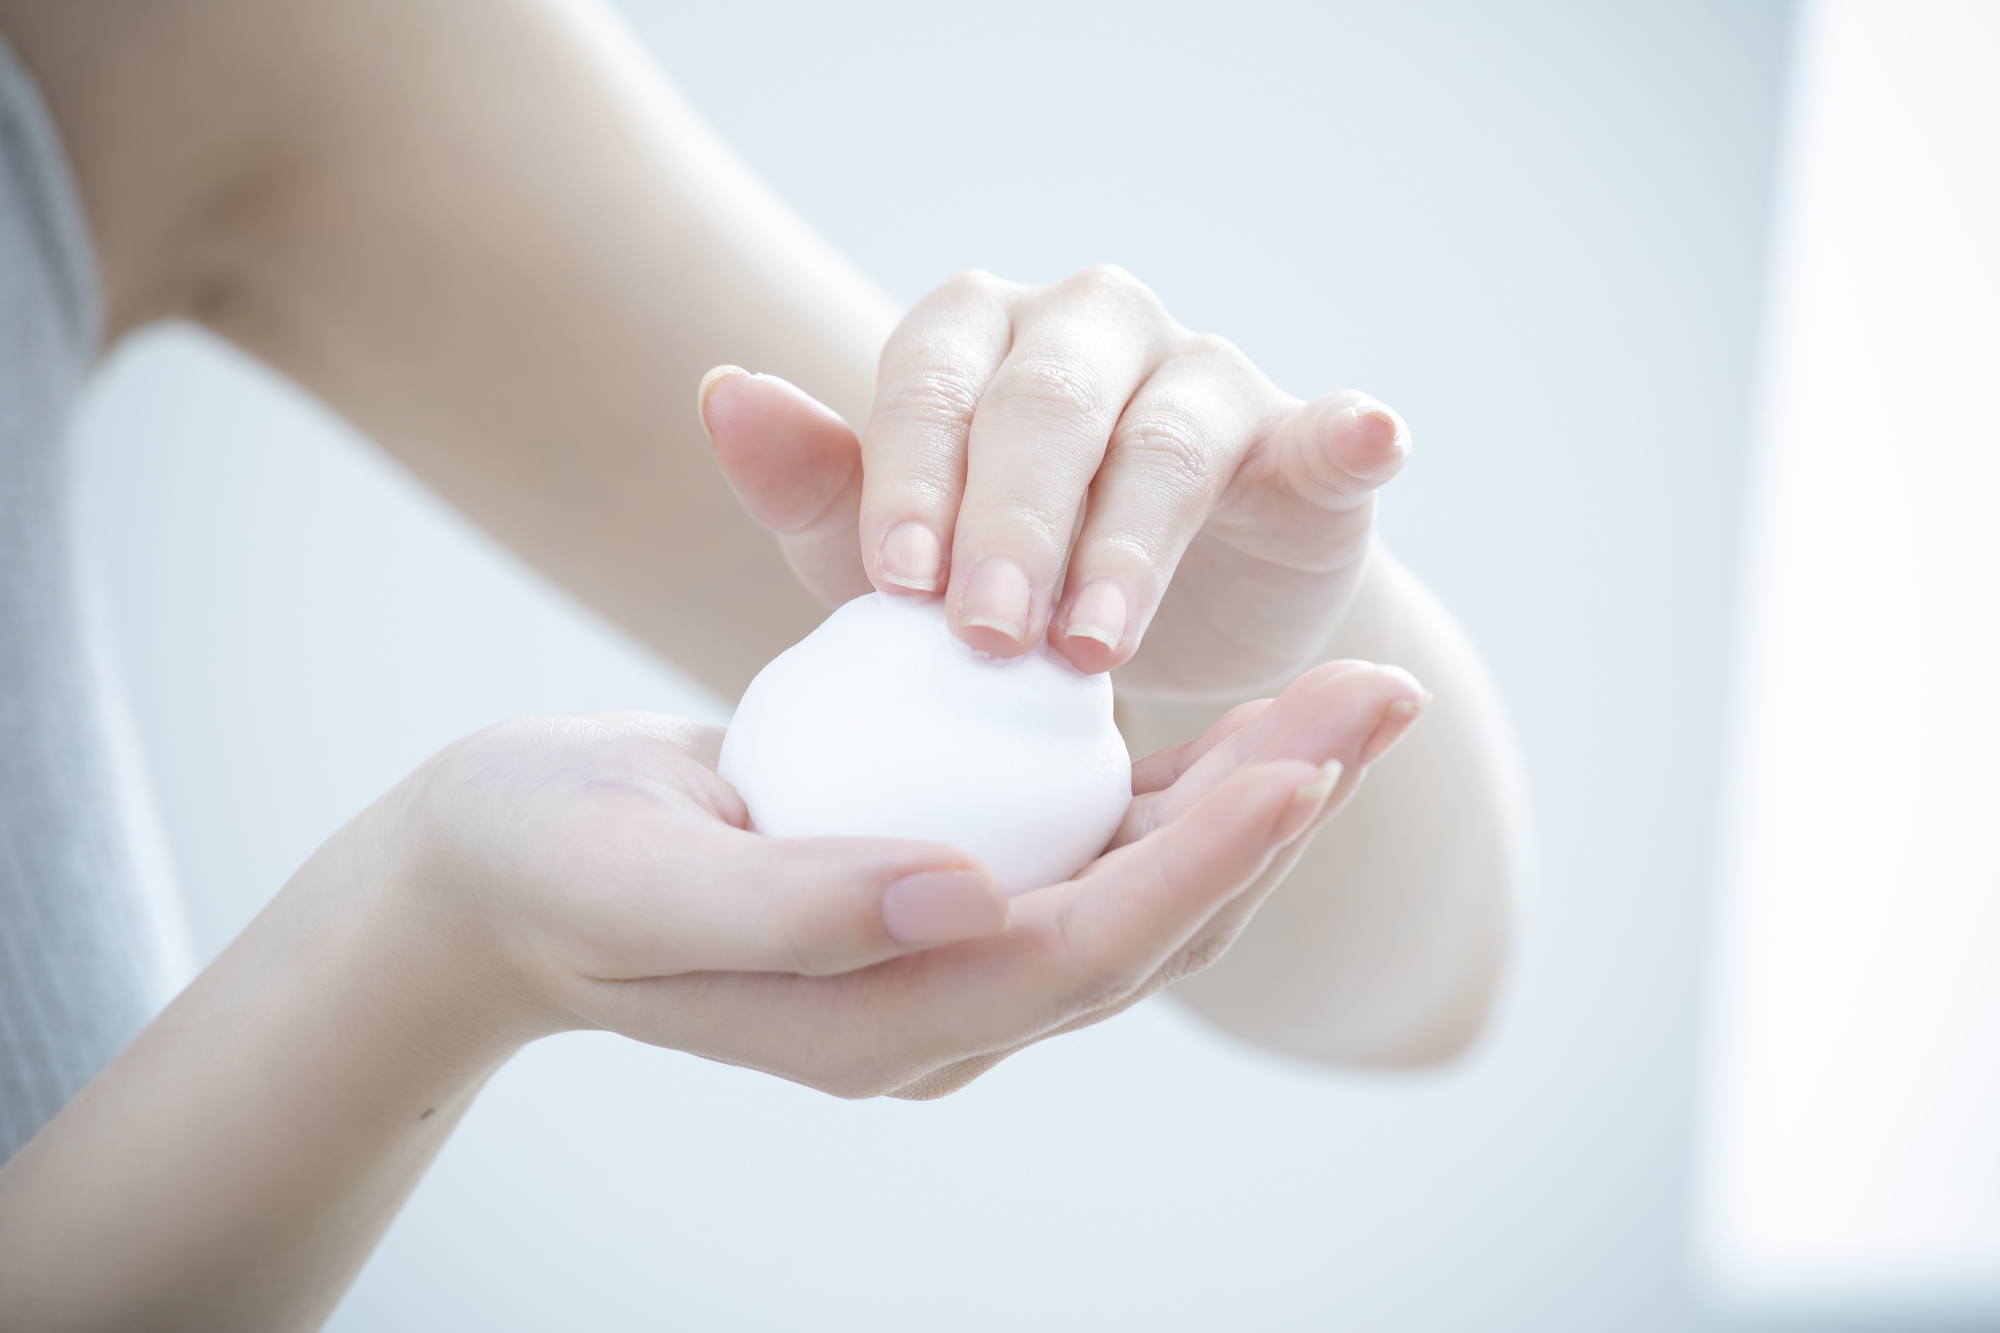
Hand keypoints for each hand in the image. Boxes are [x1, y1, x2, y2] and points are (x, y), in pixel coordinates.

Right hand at [394, 661, 1425, 1095]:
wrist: (494, 875)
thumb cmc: (542, 865)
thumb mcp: (629, 878)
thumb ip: (790, 904)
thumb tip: (965, 893)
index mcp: (876, 1026)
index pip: (1076, 952)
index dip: (1196, 863)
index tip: (1299, 765)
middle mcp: (941, 1006)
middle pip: (1148, 924)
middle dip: (1276, 817)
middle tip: (1382, 699)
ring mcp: (949, 955)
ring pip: (1141, 886)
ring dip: (1253, 796)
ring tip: (1351, 698)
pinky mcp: (945, 892)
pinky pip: (1088, 844)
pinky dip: (1173, 781)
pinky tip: (1237, 714)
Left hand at [699, 266, 1408, 697]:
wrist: (1148, 637)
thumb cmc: (996, 585)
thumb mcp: (896, 560)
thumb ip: (818, 487)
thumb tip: (724, 390)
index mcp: (975, 341)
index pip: (932, 383)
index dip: (914, 478)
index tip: (895, 586)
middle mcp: (1087, 331)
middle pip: (1047, 402)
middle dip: (1016, 521)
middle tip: (992, 635)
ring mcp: (1199, 375)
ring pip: (1165, 436)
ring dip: (1130, 542)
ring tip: (1097, 647)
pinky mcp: (1301, 441)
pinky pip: (1328, 431)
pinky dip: (1348, 434)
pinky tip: (1366, 439)